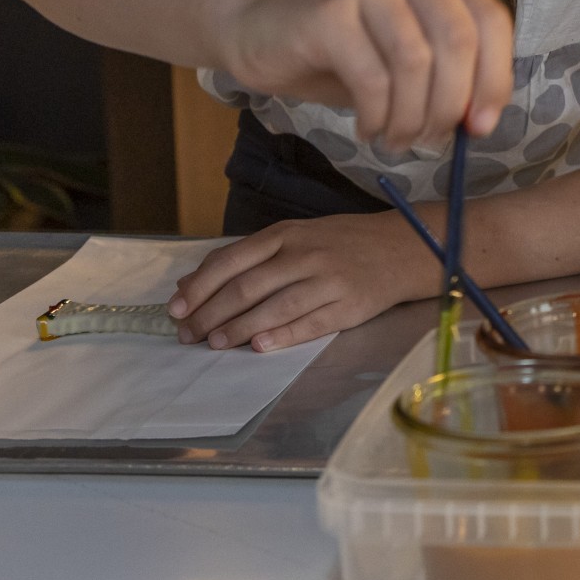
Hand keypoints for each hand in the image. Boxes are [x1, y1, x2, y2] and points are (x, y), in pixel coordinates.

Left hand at [169, 212, 431, 350]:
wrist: (404, 247)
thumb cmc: (342, 242)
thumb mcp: (295, 236)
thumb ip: (246, 257)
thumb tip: (191, 283)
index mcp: (287, 233)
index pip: (233, 260)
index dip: (201, 286)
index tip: (176, 309)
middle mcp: (306, 254)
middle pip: (248, 287)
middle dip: (211, 313)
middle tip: (188, 335)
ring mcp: (329, 280)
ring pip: (274, 306)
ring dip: (238, 328)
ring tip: (215, 344)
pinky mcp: (350, 305)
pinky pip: (310, 323)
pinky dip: (281, 336)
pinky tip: (258, 346)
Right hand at [218, 0, 512, 149]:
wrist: (262, 34)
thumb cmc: (347, 54)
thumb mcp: (412, 67)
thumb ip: (453, 81)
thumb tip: (482, 122)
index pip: (491, 22)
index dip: (494, 80)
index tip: (480, 128)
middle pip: (458, 42)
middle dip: (450, 105)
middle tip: (431, 141)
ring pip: (415, 63)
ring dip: (411, 118)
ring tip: (396, 139)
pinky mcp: (329, 10)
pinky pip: (372, 78)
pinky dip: (377, 117)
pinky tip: (368, 129)